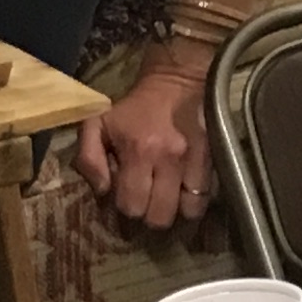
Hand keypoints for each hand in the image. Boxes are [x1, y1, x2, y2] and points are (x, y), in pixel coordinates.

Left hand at [77, 48, 213, 230]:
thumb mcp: (97, 125)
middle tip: (146, 201)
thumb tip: (103, 191)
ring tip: (166, 200)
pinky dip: (194, 202)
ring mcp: (195, 162)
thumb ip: (88, 159)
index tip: (125, 196)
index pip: (131, 205)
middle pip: (160, 216)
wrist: (175, 84)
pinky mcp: (212, 160)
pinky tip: (184, 194)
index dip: (125, 207)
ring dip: (175, 211)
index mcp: (138, 151)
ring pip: (188, 212)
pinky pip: (207, 197)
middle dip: (149, 214)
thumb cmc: (132, 110)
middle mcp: (169, 160)